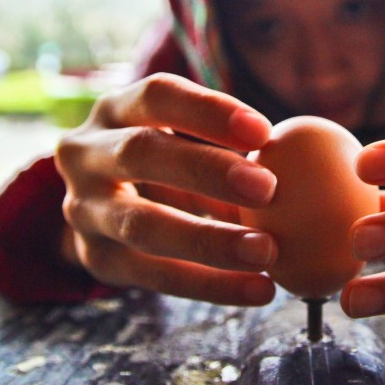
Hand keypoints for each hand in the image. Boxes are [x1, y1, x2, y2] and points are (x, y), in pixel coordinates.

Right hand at [54, 73, 279, 305]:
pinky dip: (210, 285)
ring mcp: (82, 209)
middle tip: (268, 188)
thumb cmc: (168, 164)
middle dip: (205, 170)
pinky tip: (259, 289)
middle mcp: (86, 153)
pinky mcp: (95, 259)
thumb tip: (302, 165)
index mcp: (115, 109)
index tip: (264, 131)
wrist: (101, 209)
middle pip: (142, 152)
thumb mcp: (184, 141)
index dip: (208, 111)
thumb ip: (226, 148)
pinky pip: (153, 276)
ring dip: (209, 240)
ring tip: (268, 252)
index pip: (157, 95)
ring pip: (141, 224)